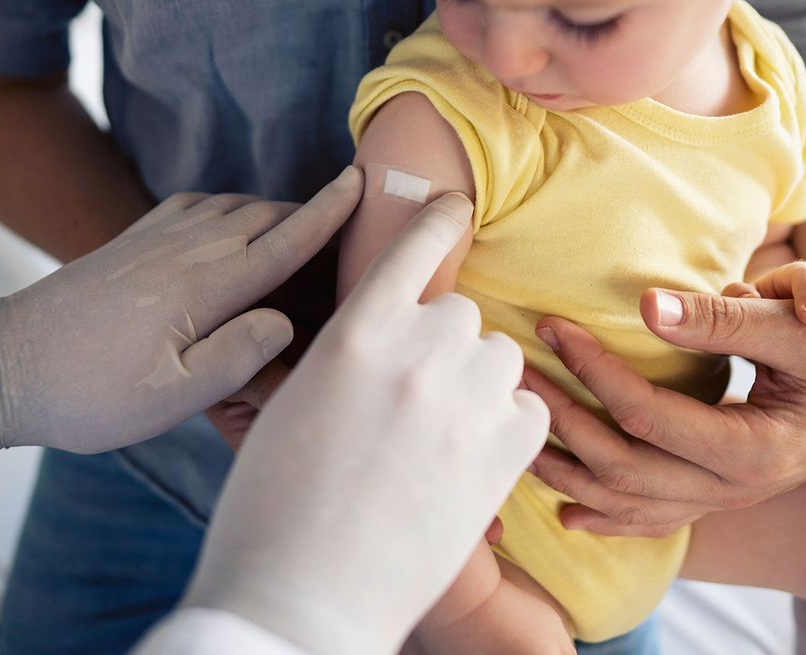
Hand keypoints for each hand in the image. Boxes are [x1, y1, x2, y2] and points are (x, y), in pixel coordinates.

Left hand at [0, 166, 361, 452]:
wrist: (5, 365)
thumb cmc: (89, 394)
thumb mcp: (171, 399)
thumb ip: (238, 358)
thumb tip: (284, 319)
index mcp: (205, 287)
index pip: (285, 241)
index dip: (329, 213)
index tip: (363, 182)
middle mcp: (185, 250)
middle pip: (265, 215)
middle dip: (311, 210)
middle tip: (350, 215)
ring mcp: (154, 239)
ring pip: (232, 205)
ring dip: (272, 208)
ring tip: (300, 222)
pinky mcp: (131, 242)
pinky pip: (193, 204)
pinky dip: (227, 205)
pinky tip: (228, 219)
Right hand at [182, 194, 548, 654]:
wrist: (303, 599)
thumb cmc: (274, 508)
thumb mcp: (292, 408)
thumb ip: (345, 358)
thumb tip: (379, 340)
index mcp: (354, 332)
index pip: (413, 246)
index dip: (438, 219)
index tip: (458, 206)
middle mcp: (418, 350)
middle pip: (461, 313)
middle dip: (444, 346)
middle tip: (413, 403)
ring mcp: (466, 400)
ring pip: (501, 359)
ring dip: (479, 385)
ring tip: (440, 440)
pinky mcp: (505, 452)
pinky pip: (531, 410)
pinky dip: (510, 428)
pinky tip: (472, 463)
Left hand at [523, 287, 805, 537]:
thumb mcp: (794, 336)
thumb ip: (721, 321)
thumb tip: (644, 304)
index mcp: (751, 451)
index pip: (647, 415)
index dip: (594, 370)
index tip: (553, 327)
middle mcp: (730, 487)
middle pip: (622, 465)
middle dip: (561, 416)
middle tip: (517, 370)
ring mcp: (720, 499)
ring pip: (626, 502)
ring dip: (567, 470)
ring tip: (518, 431)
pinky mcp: (713, 497)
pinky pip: (649, 521)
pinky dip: (606, 516)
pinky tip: (566, 511)